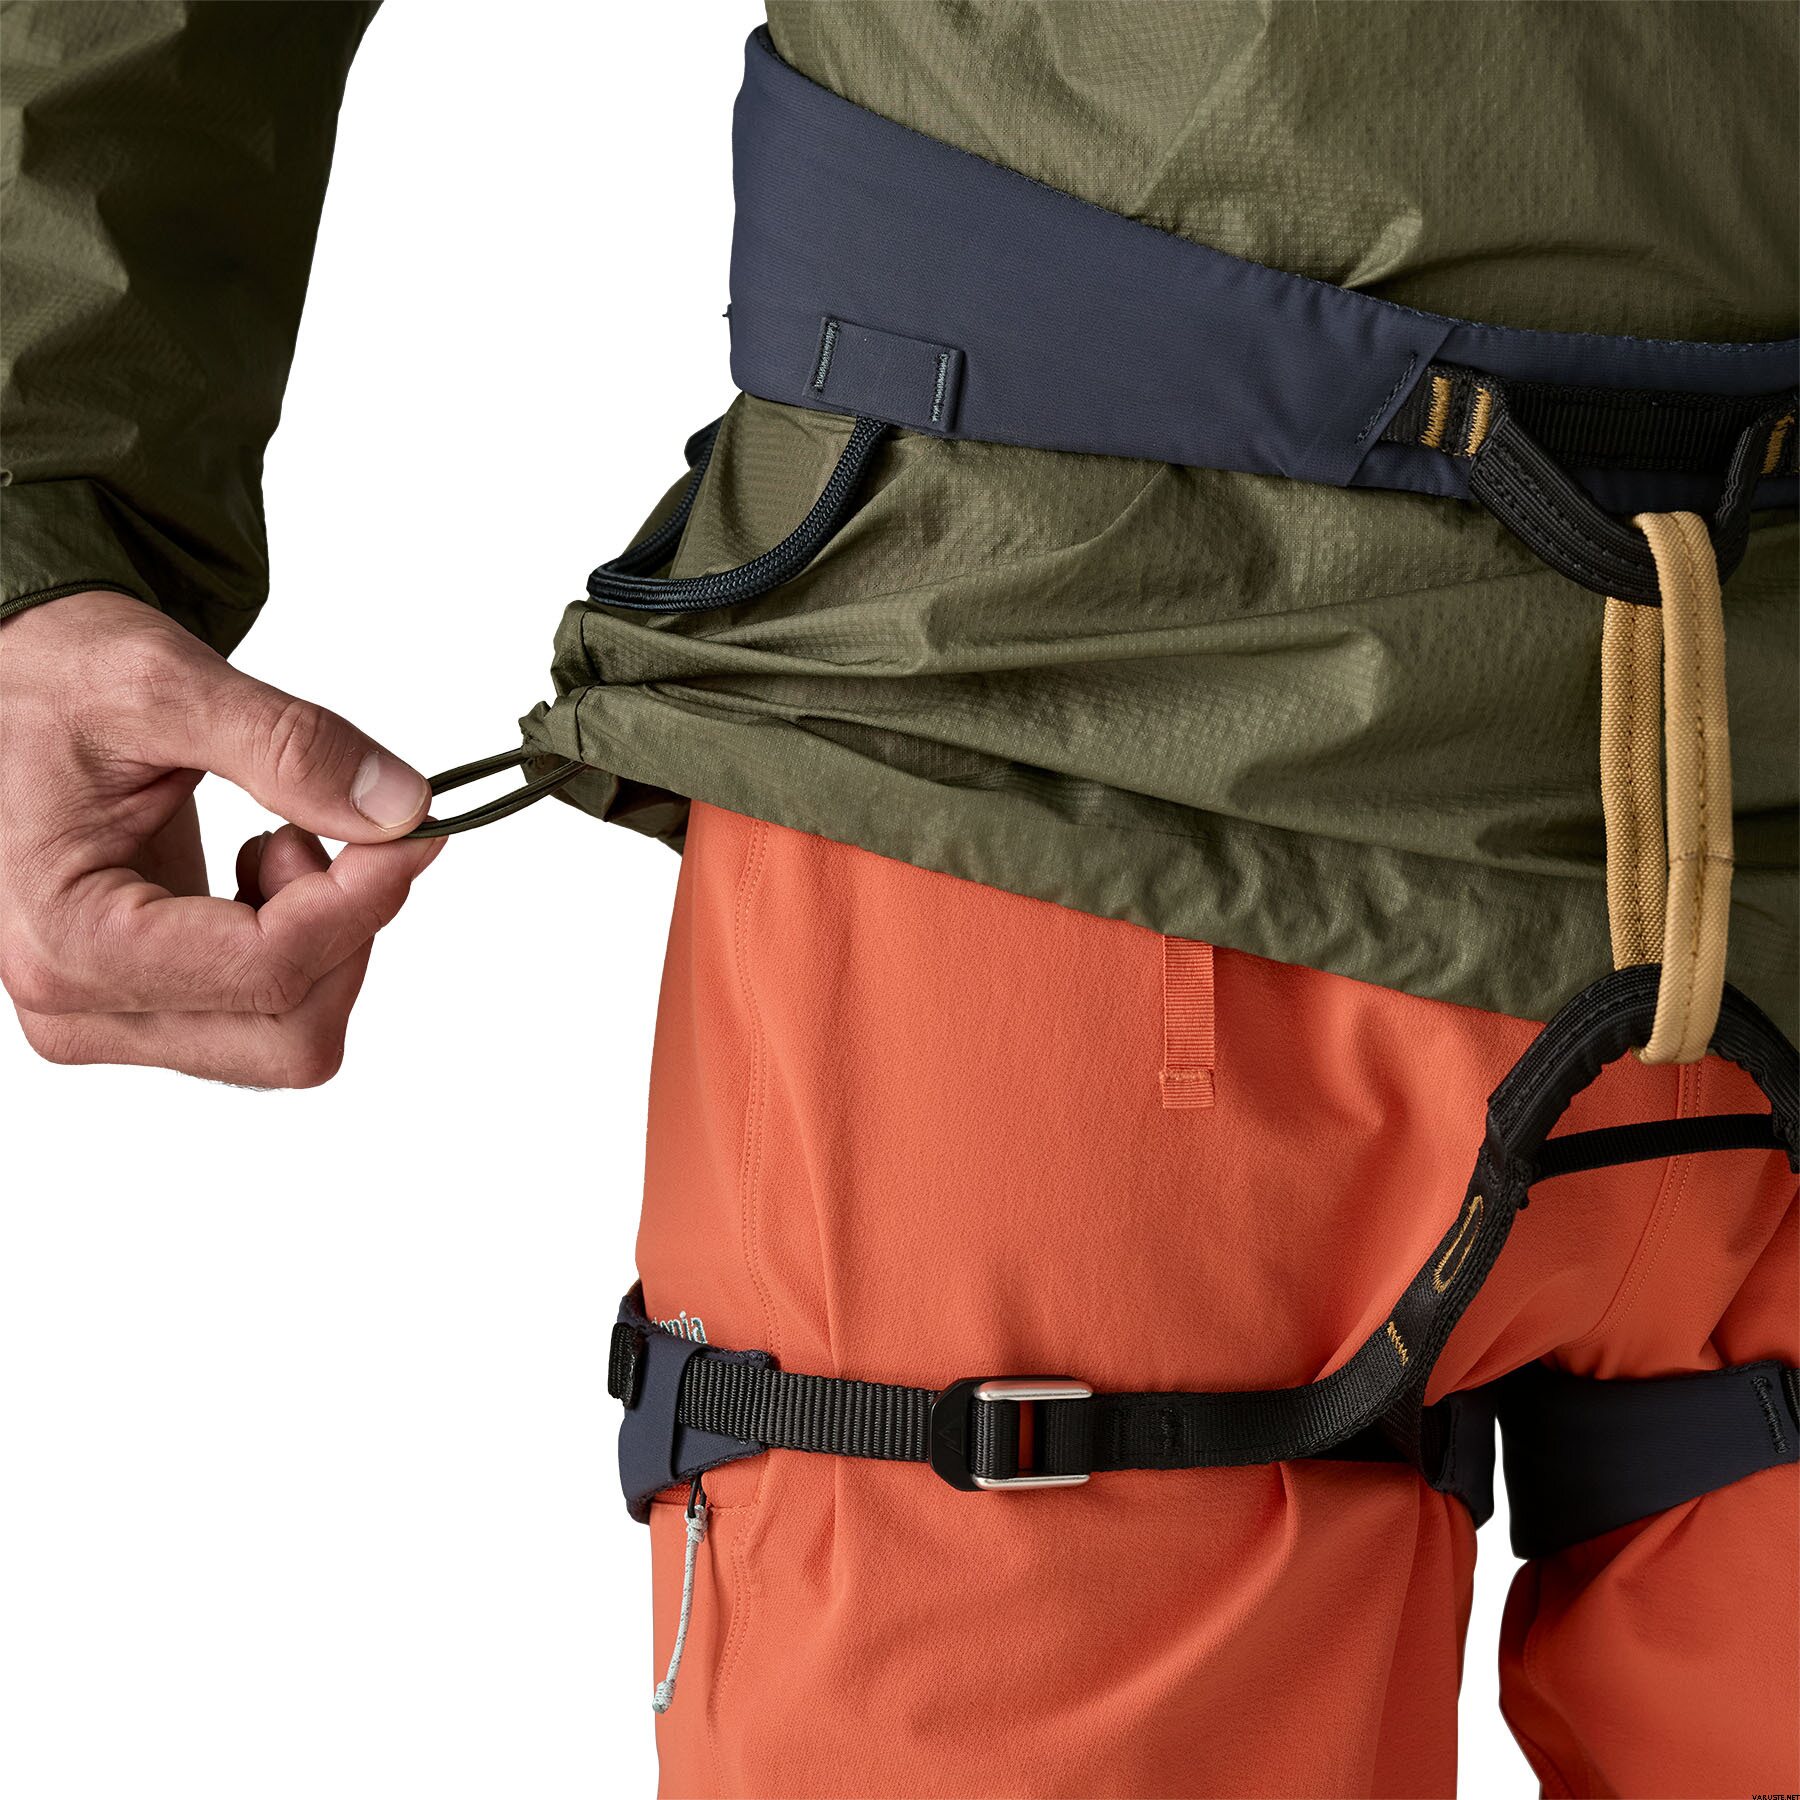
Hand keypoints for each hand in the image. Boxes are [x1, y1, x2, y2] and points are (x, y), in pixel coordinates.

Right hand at [1, 589, 443, 1085]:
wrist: (14, 692)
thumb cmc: (58, 684)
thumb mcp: (165, 685)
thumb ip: (290, 746)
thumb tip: (404, 810)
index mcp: (67, 938)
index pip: (273, 969)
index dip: (366, 899)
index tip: (412, 829)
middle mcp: (81, 1006)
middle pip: (294, 1035)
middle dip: (343, 932)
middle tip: (316, 829)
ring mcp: (115, 1019)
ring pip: (293, 1038)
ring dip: (323, 940)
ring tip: (273, 841)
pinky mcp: (152, 1008)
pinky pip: (276, 1016)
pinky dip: (304, 946)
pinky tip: (256, 870)